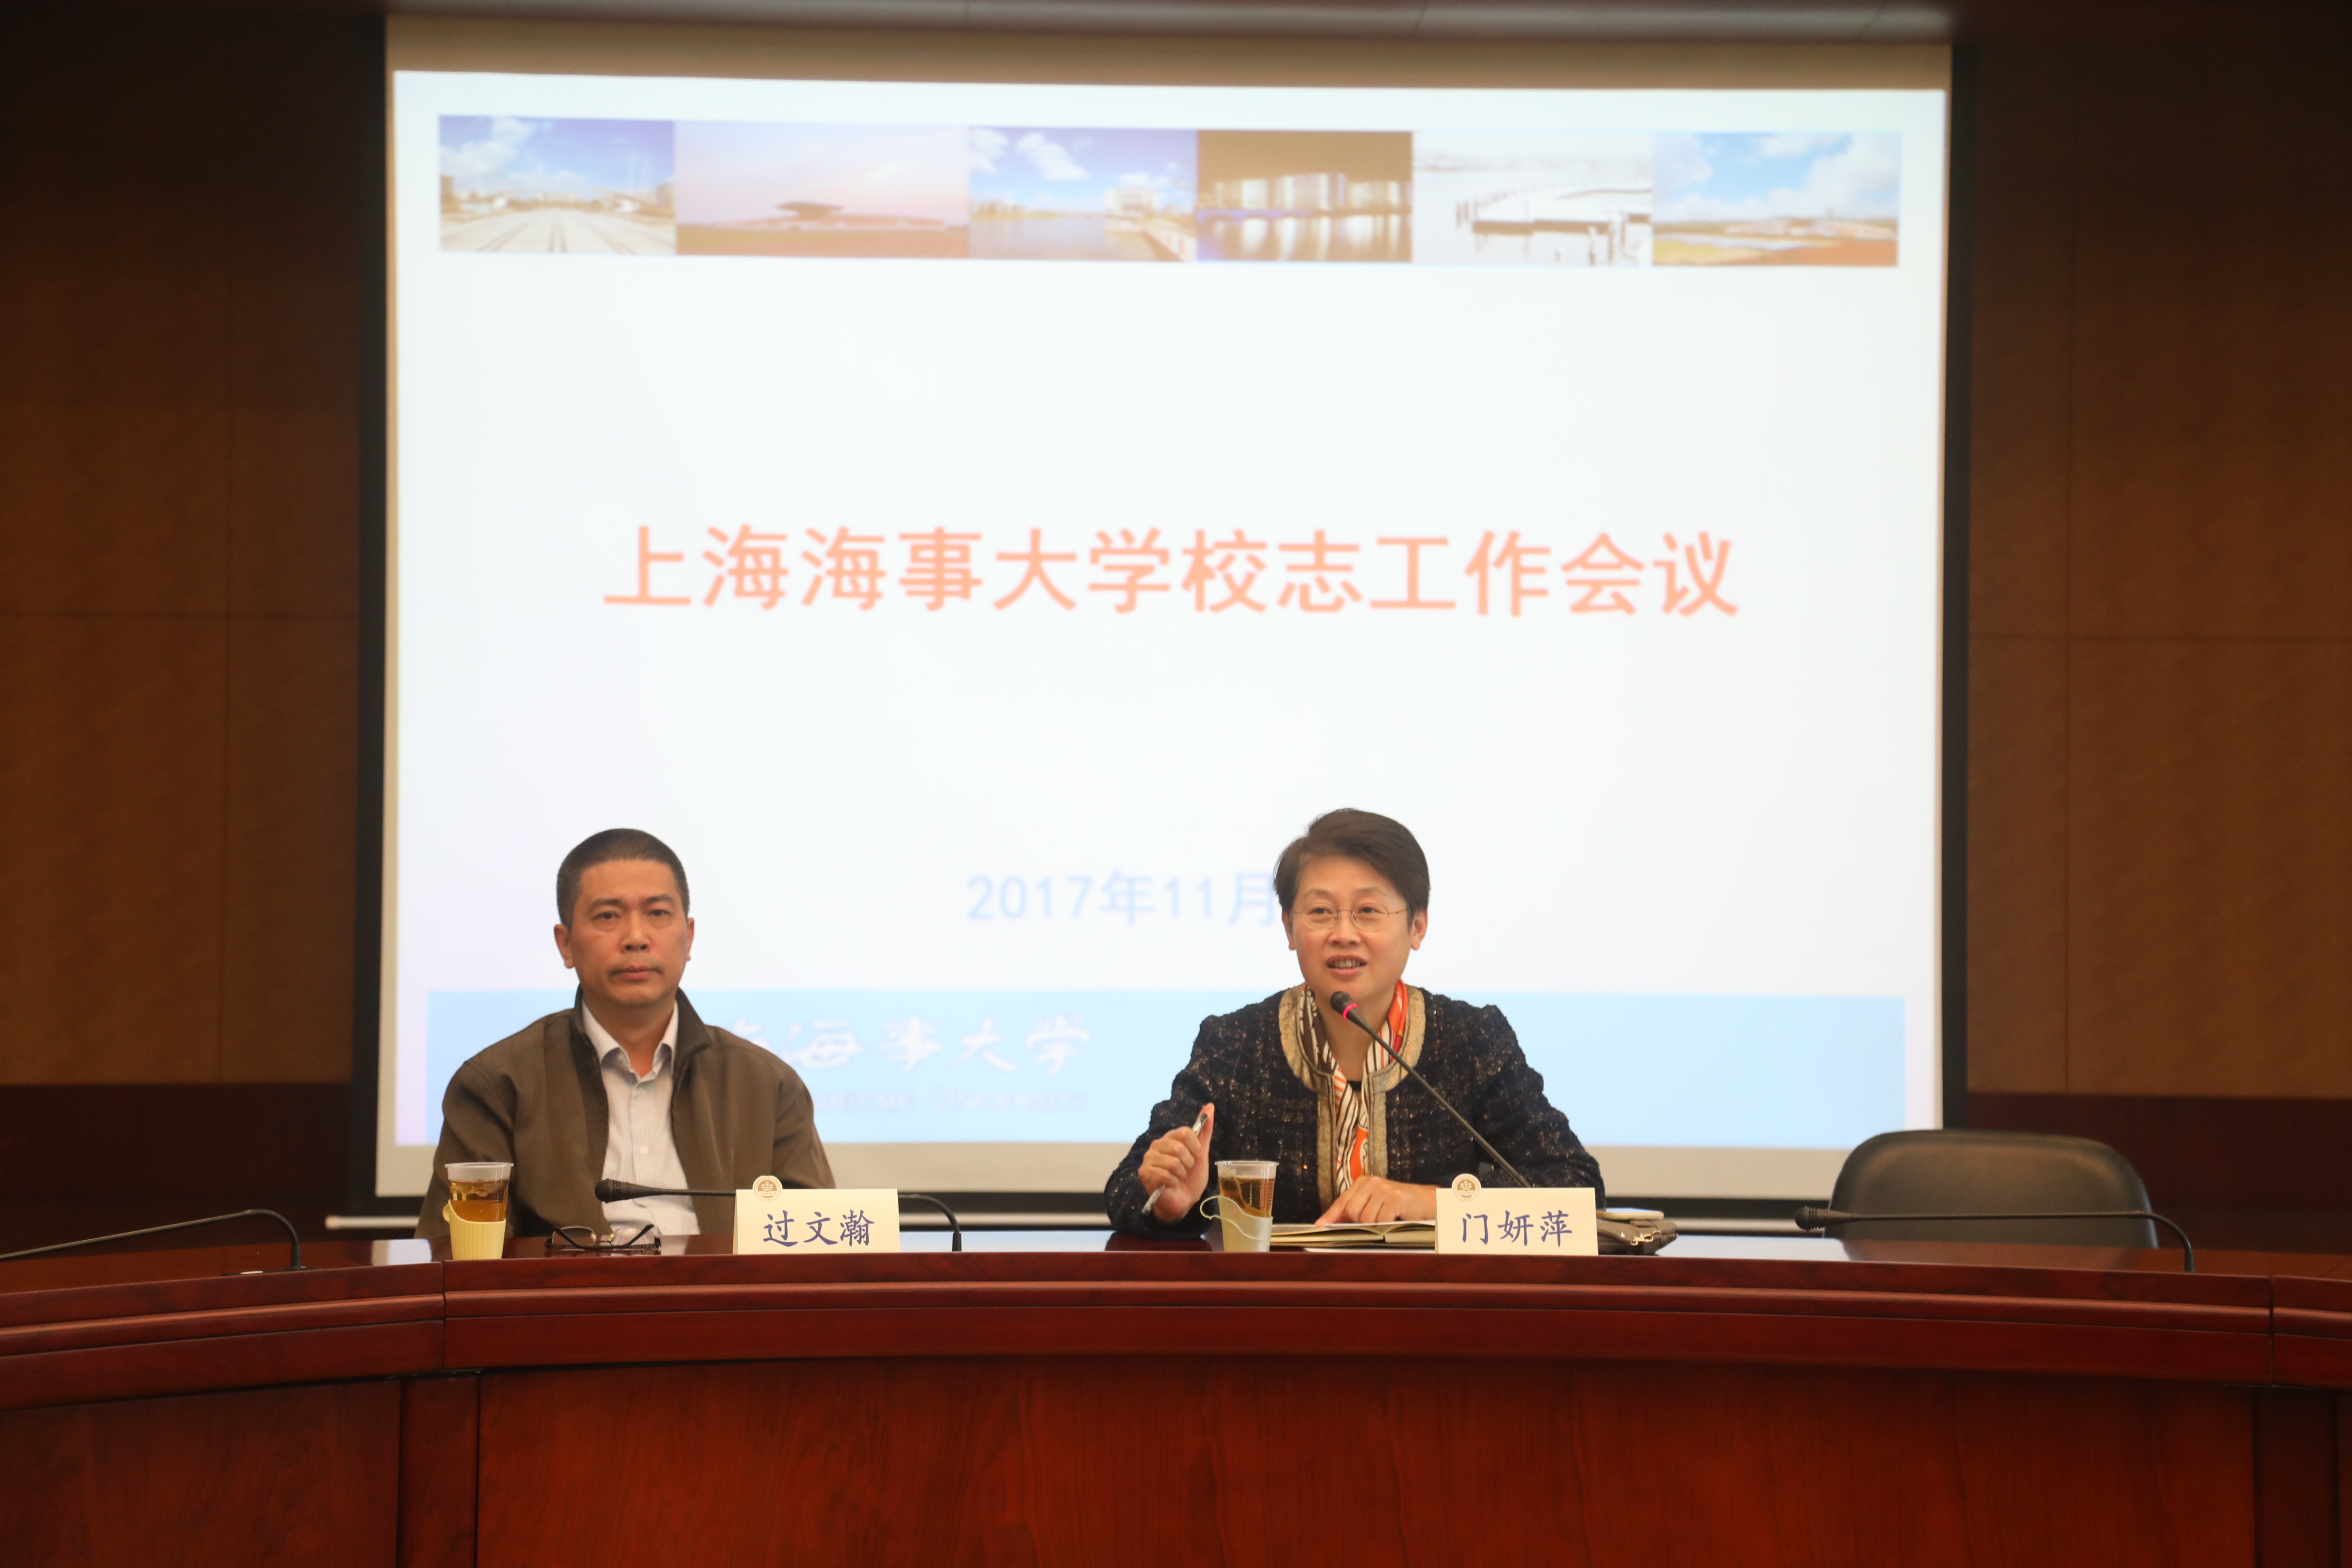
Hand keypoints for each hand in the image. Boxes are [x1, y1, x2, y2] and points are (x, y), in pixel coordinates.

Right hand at [1136, 1104, 1214, 1222]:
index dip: (1195, 1148)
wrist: (1183, 1201)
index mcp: (1170, 1137)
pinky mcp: (1144, 1173)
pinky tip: (1170, 1185)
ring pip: (1173, 1162)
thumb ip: (1204, 1131)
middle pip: (1180, 1148)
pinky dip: (1173, 1183)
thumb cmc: (1191, 1178)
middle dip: (1188, 1163)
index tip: (1195, 1157)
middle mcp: (1157, 1145)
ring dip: (1181, 1175)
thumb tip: (1210, 1106)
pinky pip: (1165, 1175)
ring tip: (1177, 1178)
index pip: (1186, 1132)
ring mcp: (1149, 1158)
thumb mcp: (1201, 1154)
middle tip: (1185, 1171)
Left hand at [1317, 1178, 1435, 1224]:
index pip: (1342, 1201)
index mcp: (1363, 1183)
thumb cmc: (1397, 1204)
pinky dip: (1386, 1226)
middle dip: (1359, 1223)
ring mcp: (1384, 1189)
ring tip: (1386, 1219)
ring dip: (1375, 1226)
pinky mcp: (1395, 1198)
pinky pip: (1381, 1220)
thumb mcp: (1374, 1203)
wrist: (1425, 1201)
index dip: (1331, 1215)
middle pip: (1351, 1211)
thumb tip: (1331, 1222)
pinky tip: (1394, 1219)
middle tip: (1374, 1222)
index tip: (1321, 1225)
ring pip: (1366, 1219)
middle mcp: (1372, 1183)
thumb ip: (1355, 1210)